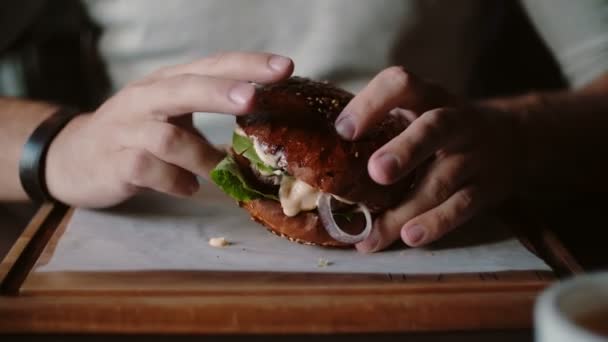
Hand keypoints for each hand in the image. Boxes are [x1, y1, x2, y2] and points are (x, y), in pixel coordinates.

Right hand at [45, 52, 293, 206]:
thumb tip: (263, 122)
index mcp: (166, 83)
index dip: (247, 65)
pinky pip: (149, 171)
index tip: (284, 68)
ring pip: (168, 138)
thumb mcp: (170, 113)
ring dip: (202, 157)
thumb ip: (207, 111)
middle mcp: (145, 99)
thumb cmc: (136, 134)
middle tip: (253, 97)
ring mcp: (126, 130)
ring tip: (221, 171)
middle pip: (184, 87)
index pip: (210, 65)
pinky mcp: (115, 163)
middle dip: (221, 91)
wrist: (74, 158)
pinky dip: (176, 182)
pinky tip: (188, 189)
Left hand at [334, 67, 523, 250]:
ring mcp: (474, 155)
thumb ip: (383, 124)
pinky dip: (436, 224)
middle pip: (435, 128)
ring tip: (376, 232)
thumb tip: (321, 153)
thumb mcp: (420, 111)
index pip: (402, 84)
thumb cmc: (443, 128)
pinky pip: (462, 207)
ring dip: (408, 207)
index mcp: (429, 97)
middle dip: (406, 150)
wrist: (514, 140)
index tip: (343, 130)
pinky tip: (409, 237)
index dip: (372, 102)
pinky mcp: (487, 188)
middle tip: (376, 172)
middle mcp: (455, 121)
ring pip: (443, 180)